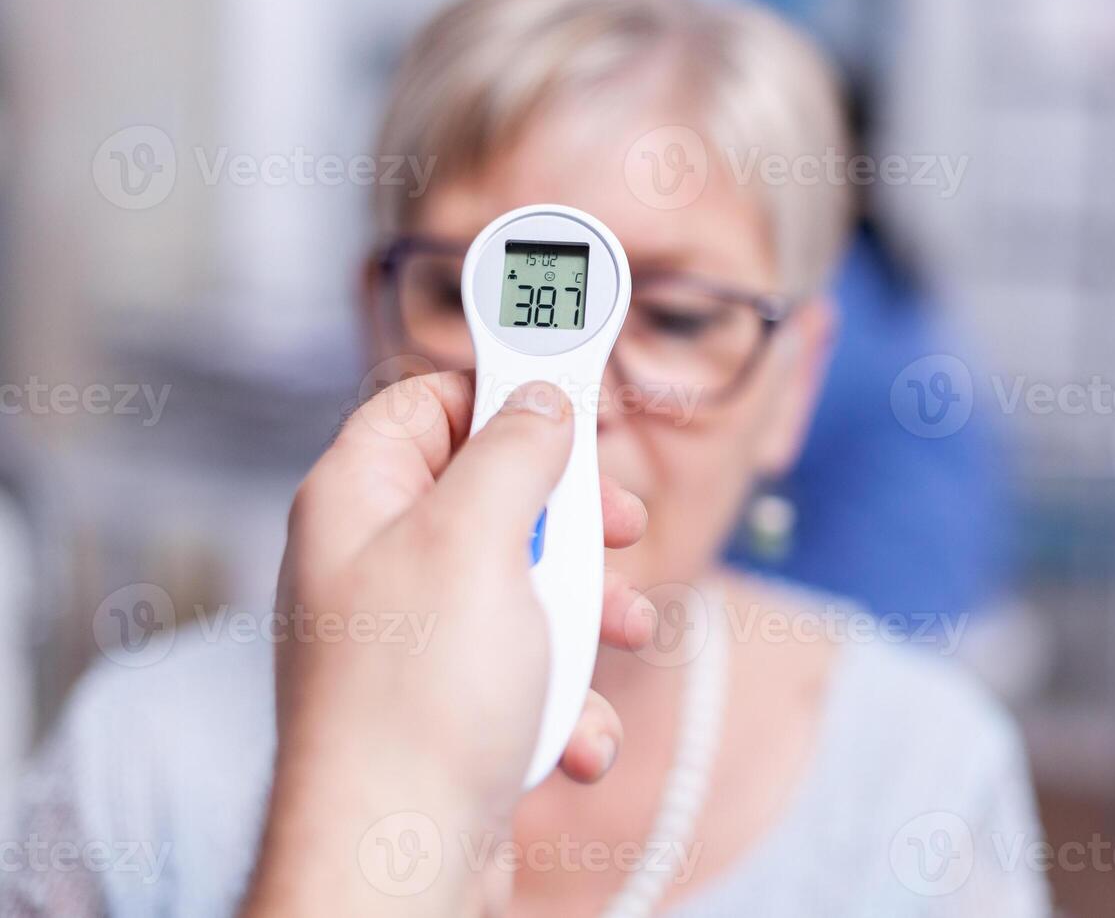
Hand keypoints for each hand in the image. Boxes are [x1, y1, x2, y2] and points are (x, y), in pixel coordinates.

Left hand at [241, 375, 652, 917]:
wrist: (396, 865)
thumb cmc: (413, 705)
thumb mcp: (477, 540)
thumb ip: (515, 452)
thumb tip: (542, 399)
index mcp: (359, 500)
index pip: (430, 401)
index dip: (505, 389)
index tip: (576, 385)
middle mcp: (380, 561)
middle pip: (495, 490)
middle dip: (571, 515)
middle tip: (616, 523)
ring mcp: (416, 635)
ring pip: (527, 582)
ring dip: (585, 613)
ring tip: (619, 634)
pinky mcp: (453, 701)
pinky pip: (529, 666)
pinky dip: (564, 694)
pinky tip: (569, 733)